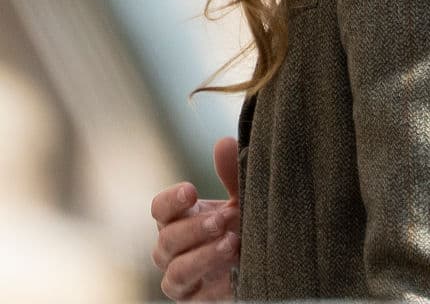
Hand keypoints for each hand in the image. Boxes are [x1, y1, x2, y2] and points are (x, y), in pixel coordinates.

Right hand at [151, 137, 240, 300]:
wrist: (267, 253)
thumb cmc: (247, 219)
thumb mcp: (244, 193)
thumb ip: (232, 172)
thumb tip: (222, 143)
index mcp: (180, 218)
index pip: (159, 209)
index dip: (171, 201)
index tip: (191, 191)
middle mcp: (174, 249)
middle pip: (166, 240)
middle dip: (194, 229)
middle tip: (223, 219)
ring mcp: (183, 277)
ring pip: (176, 271)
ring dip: (203, 256)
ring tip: (232, 243)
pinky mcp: (197, 298)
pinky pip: (196, 294)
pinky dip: (214, 280)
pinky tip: (236, 268)